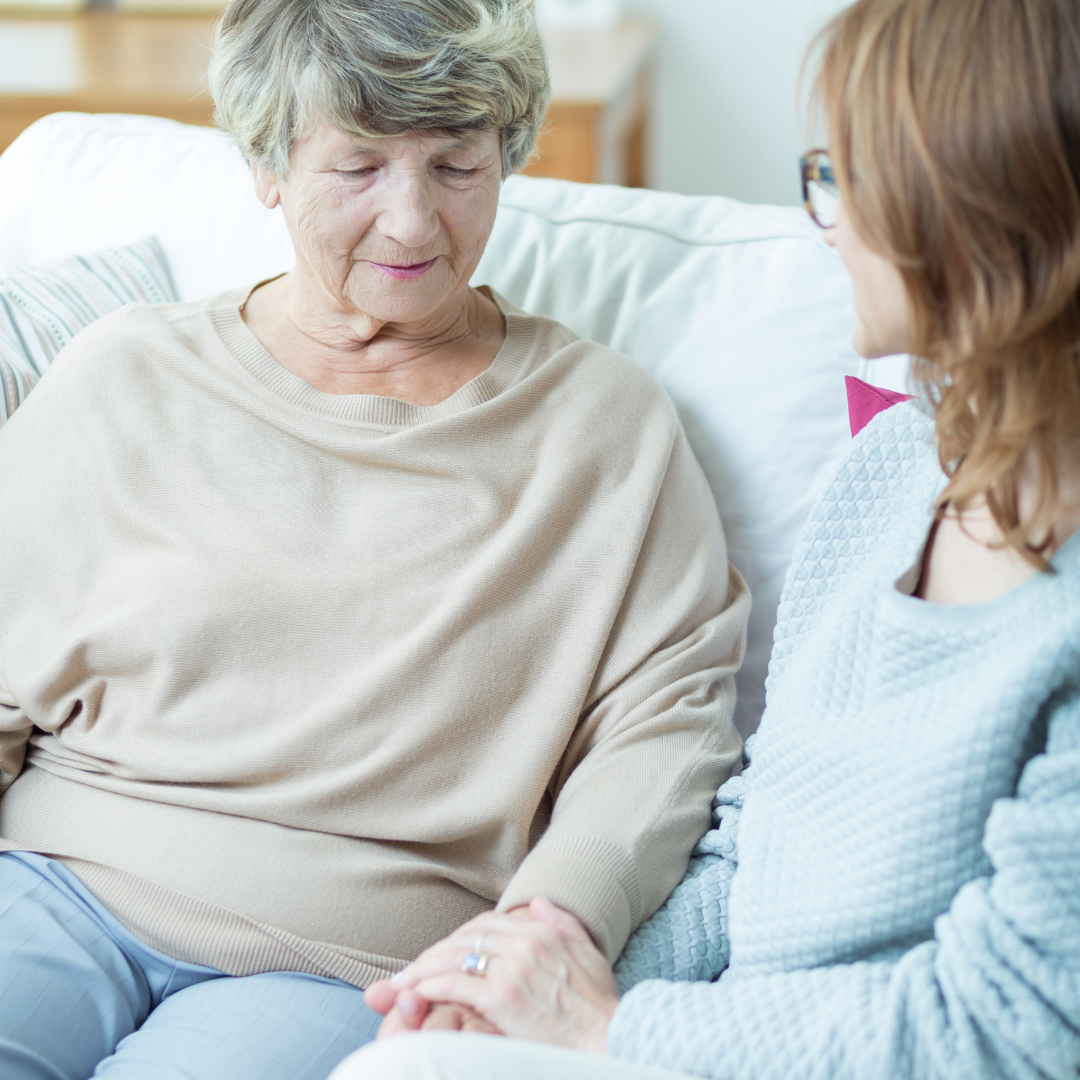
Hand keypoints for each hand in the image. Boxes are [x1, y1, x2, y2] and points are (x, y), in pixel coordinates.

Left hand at [384, 896, 619, 1053]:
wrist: (612, 1038)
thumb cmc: (601, 1006)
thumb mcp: (588, 954)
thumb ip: (562, 923)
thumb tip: (539, 901)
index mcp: (543, 930)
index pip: (486, 924)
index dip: (457, 939)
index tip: (439, 955)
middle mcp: (526, 941)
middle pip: (465, 938)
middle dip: (433, 954)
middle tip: (409, 972)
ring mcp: (514, 967)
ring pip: (455, 957)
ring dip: (423, 970)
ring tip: (401, 985)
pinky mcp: (503, 996)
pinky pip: (456, 983)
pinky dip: (431, 986)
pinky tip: (418, 994)